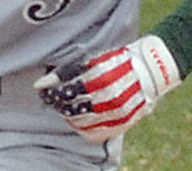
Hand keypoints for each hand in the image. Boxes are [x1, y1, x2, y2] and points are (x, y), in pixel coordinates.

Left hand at [35, 34, 180, 141]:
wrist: (152, 70)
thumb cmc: (118, 60)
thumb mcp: (93, 59)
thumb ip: (67, 71)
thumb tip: (39, 85)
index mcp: (100, 76)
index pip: (66, 89)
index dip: (52, 92)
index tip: (43, 90)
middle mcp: (107, 95)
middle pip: (72, 106)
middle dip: (59, 103)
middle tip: (53, 99)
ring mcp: (115, 111)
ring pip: (81, 121)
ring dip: (69, 115)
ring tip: (66, 108)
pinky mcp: (121, 122)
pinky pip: (94, 132)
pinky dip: (82, 128)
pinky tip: (78, 119)